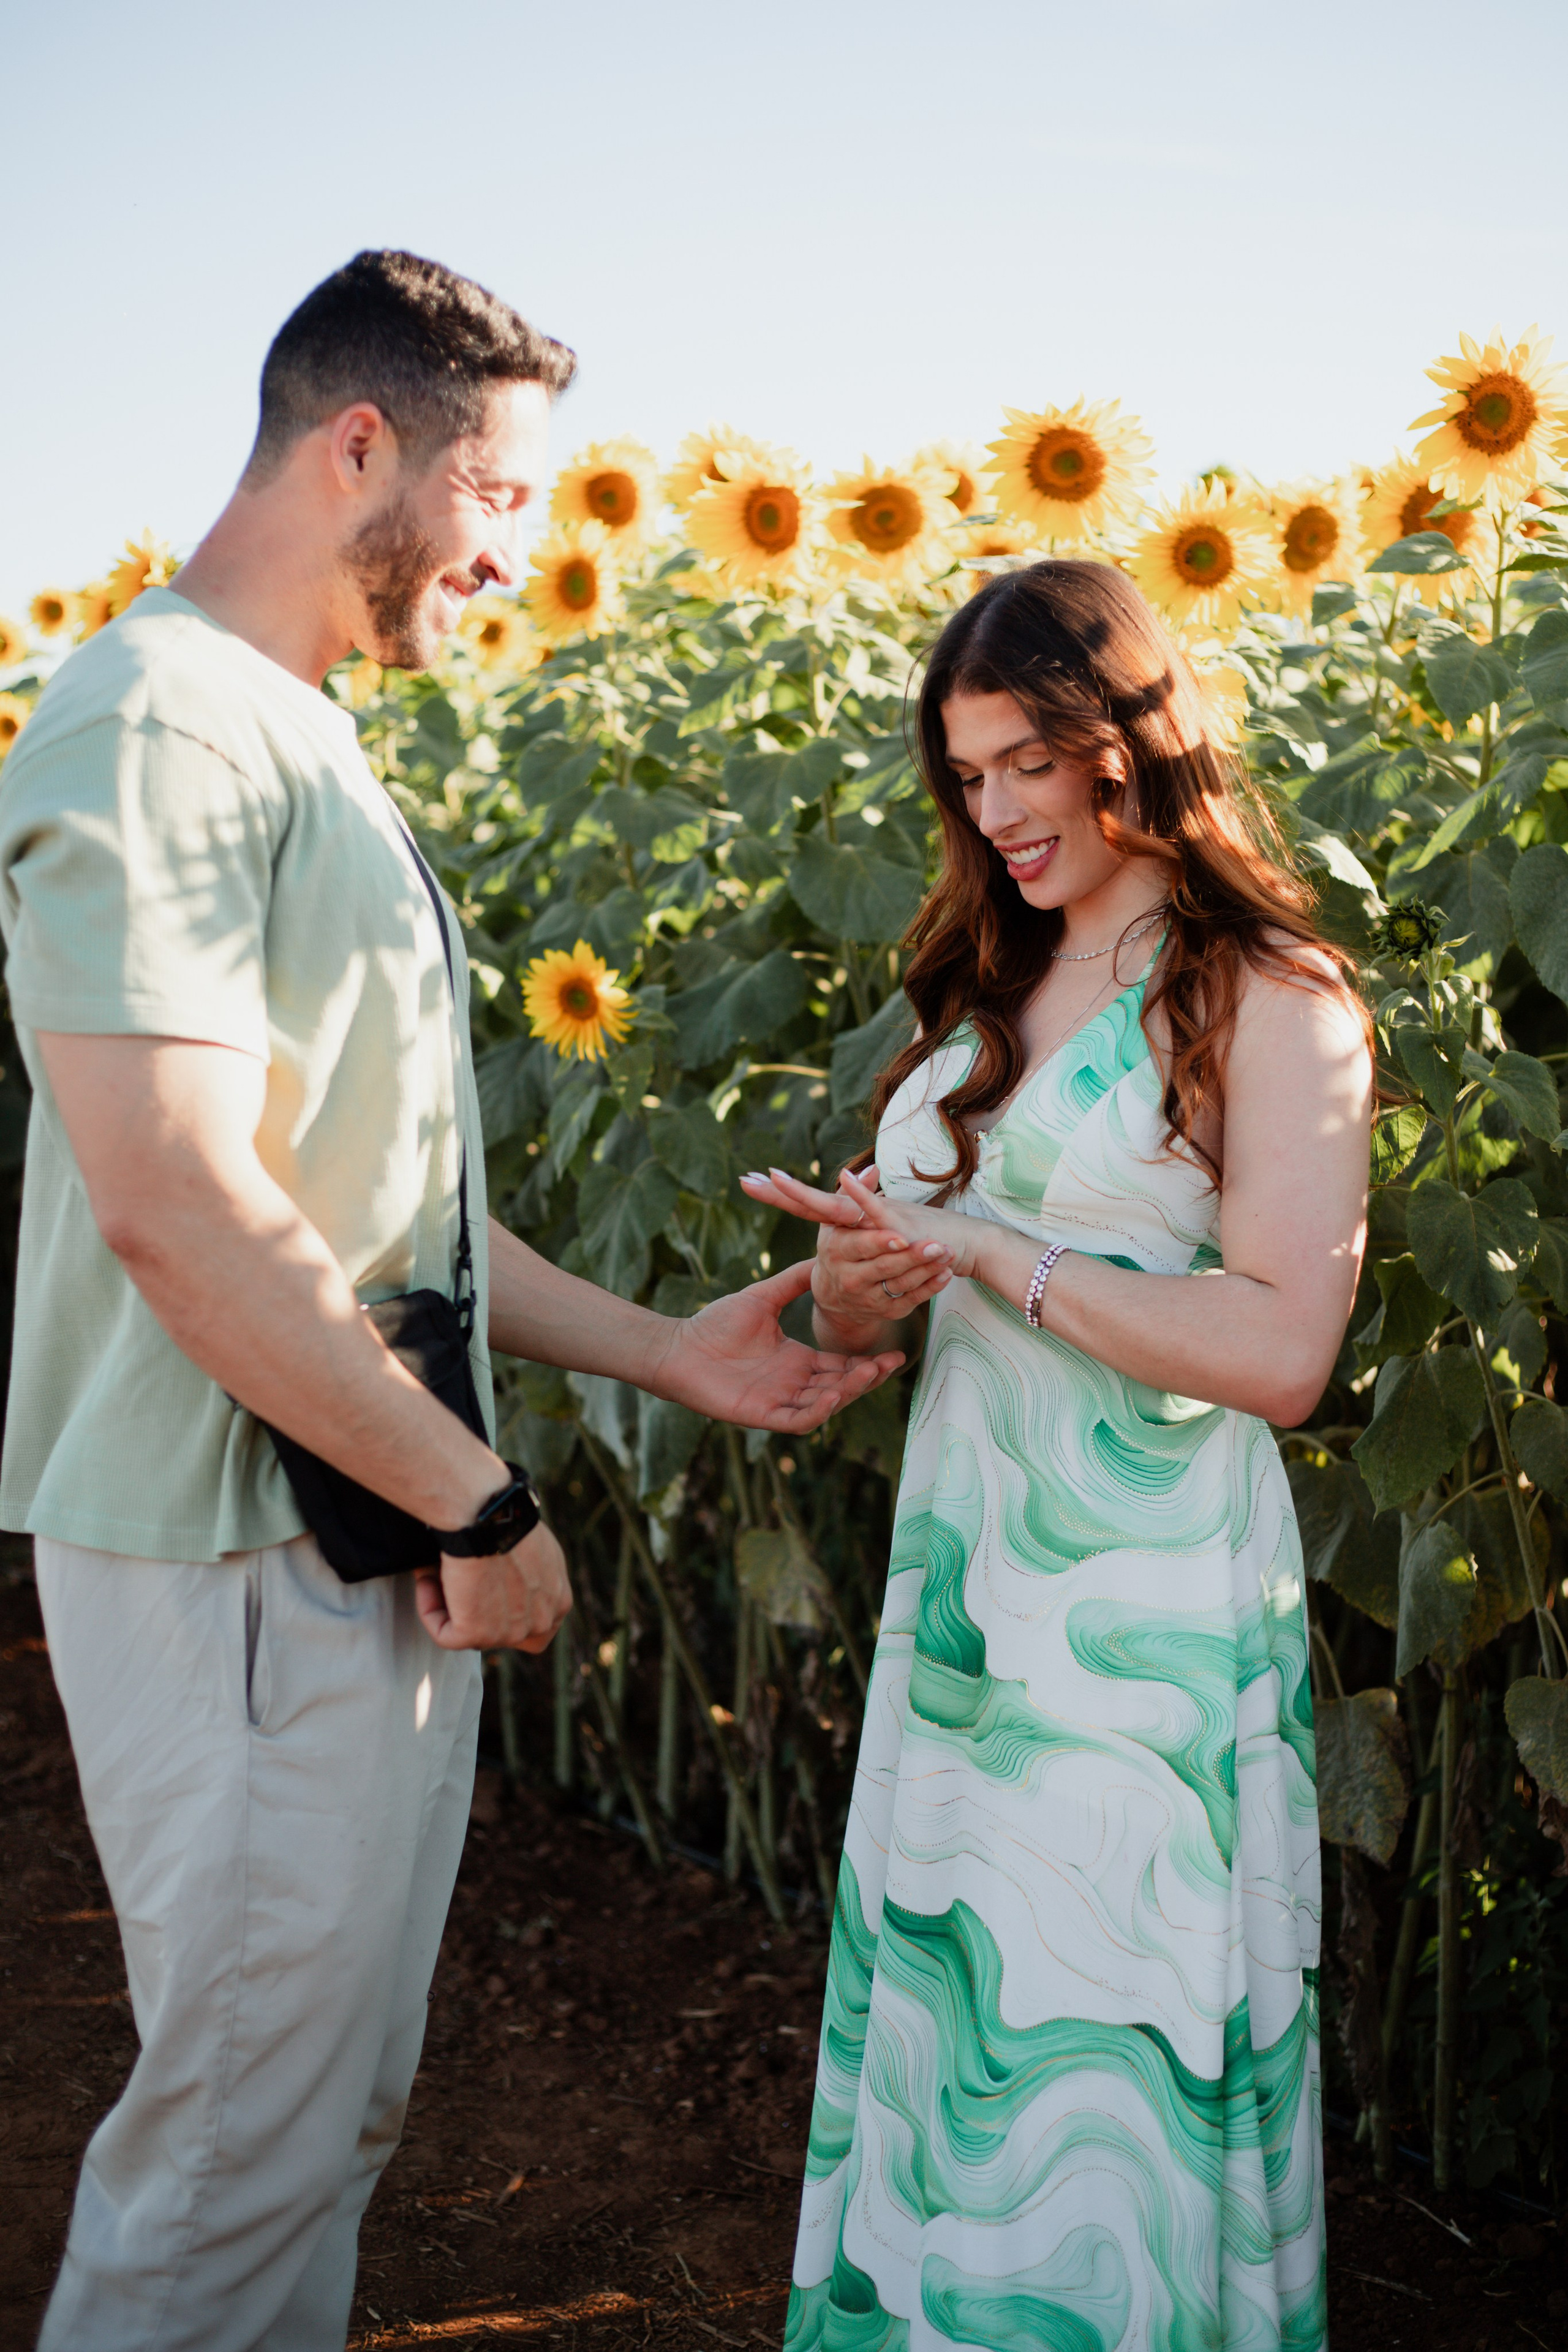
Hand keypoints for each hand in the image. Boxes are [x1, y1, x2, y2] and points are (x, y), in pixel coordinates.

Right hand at [414, 1520, 571, 1652]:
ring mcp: (509, 1633)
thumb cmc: (507, 1518)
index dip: (508, 1614)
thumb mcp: (537, 1548)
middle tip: (459, 1582)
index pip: (537, 1630)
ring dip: (450, 1603)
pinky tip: (428, 1580)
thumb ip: (531, 1575)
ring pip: (470, 1633)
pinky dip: (429, 1609)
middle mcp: (539, 1623)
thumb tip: (502, 1580)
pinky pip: (444, 1634)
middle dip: (479, 1613)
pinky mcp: (476, 1634)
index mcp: (559, 1601)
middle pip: (502, 1634)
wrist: (487, 1514)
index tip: (487, 1592)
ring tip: (440, 1569)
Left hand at [655, 1258, 903, 1429]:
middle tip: (889, 1362)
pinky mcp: (761, 1415)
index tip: (894, 1351)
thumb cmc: (714, 1324)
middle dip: (867, 1377)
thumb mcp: (763, 1297)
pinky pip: (797, 1419)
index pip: (841, 1365)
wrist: (676, 1346)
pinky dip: (817, 1410)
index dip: (867, 1362)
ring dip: (848, 1391)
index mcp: (797, 1360)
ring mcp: (779, 1402)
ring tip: (866, 1372)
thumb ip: (794, 1281)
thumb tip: (822, 1255)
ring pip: (825, 1403)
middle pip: (841, 1386)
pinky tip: (832, 1394)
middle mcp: (793, 1384)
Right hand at [740, 1162, 954, 1333]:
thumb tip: (872, 1169)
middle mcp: (850, 1279)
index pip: (859, 1247)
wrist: (835, 1293)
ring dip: (926, 1270)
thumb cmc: (840, 1246)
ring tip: (948, 1254)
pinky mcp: (887, 1311)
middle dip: (912, 1257)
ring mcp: (869, 1298)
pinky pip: (911, 1300)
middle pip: (885, 1267)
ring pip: (901, 1285)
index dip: (881, 1243)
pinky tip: (946, 1273)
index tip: (901, 1236)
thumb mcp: (837, 1221)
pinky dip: (930, 1288)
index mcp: (836, 1252)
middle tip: (937, 1244)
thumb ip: (854, 1195)